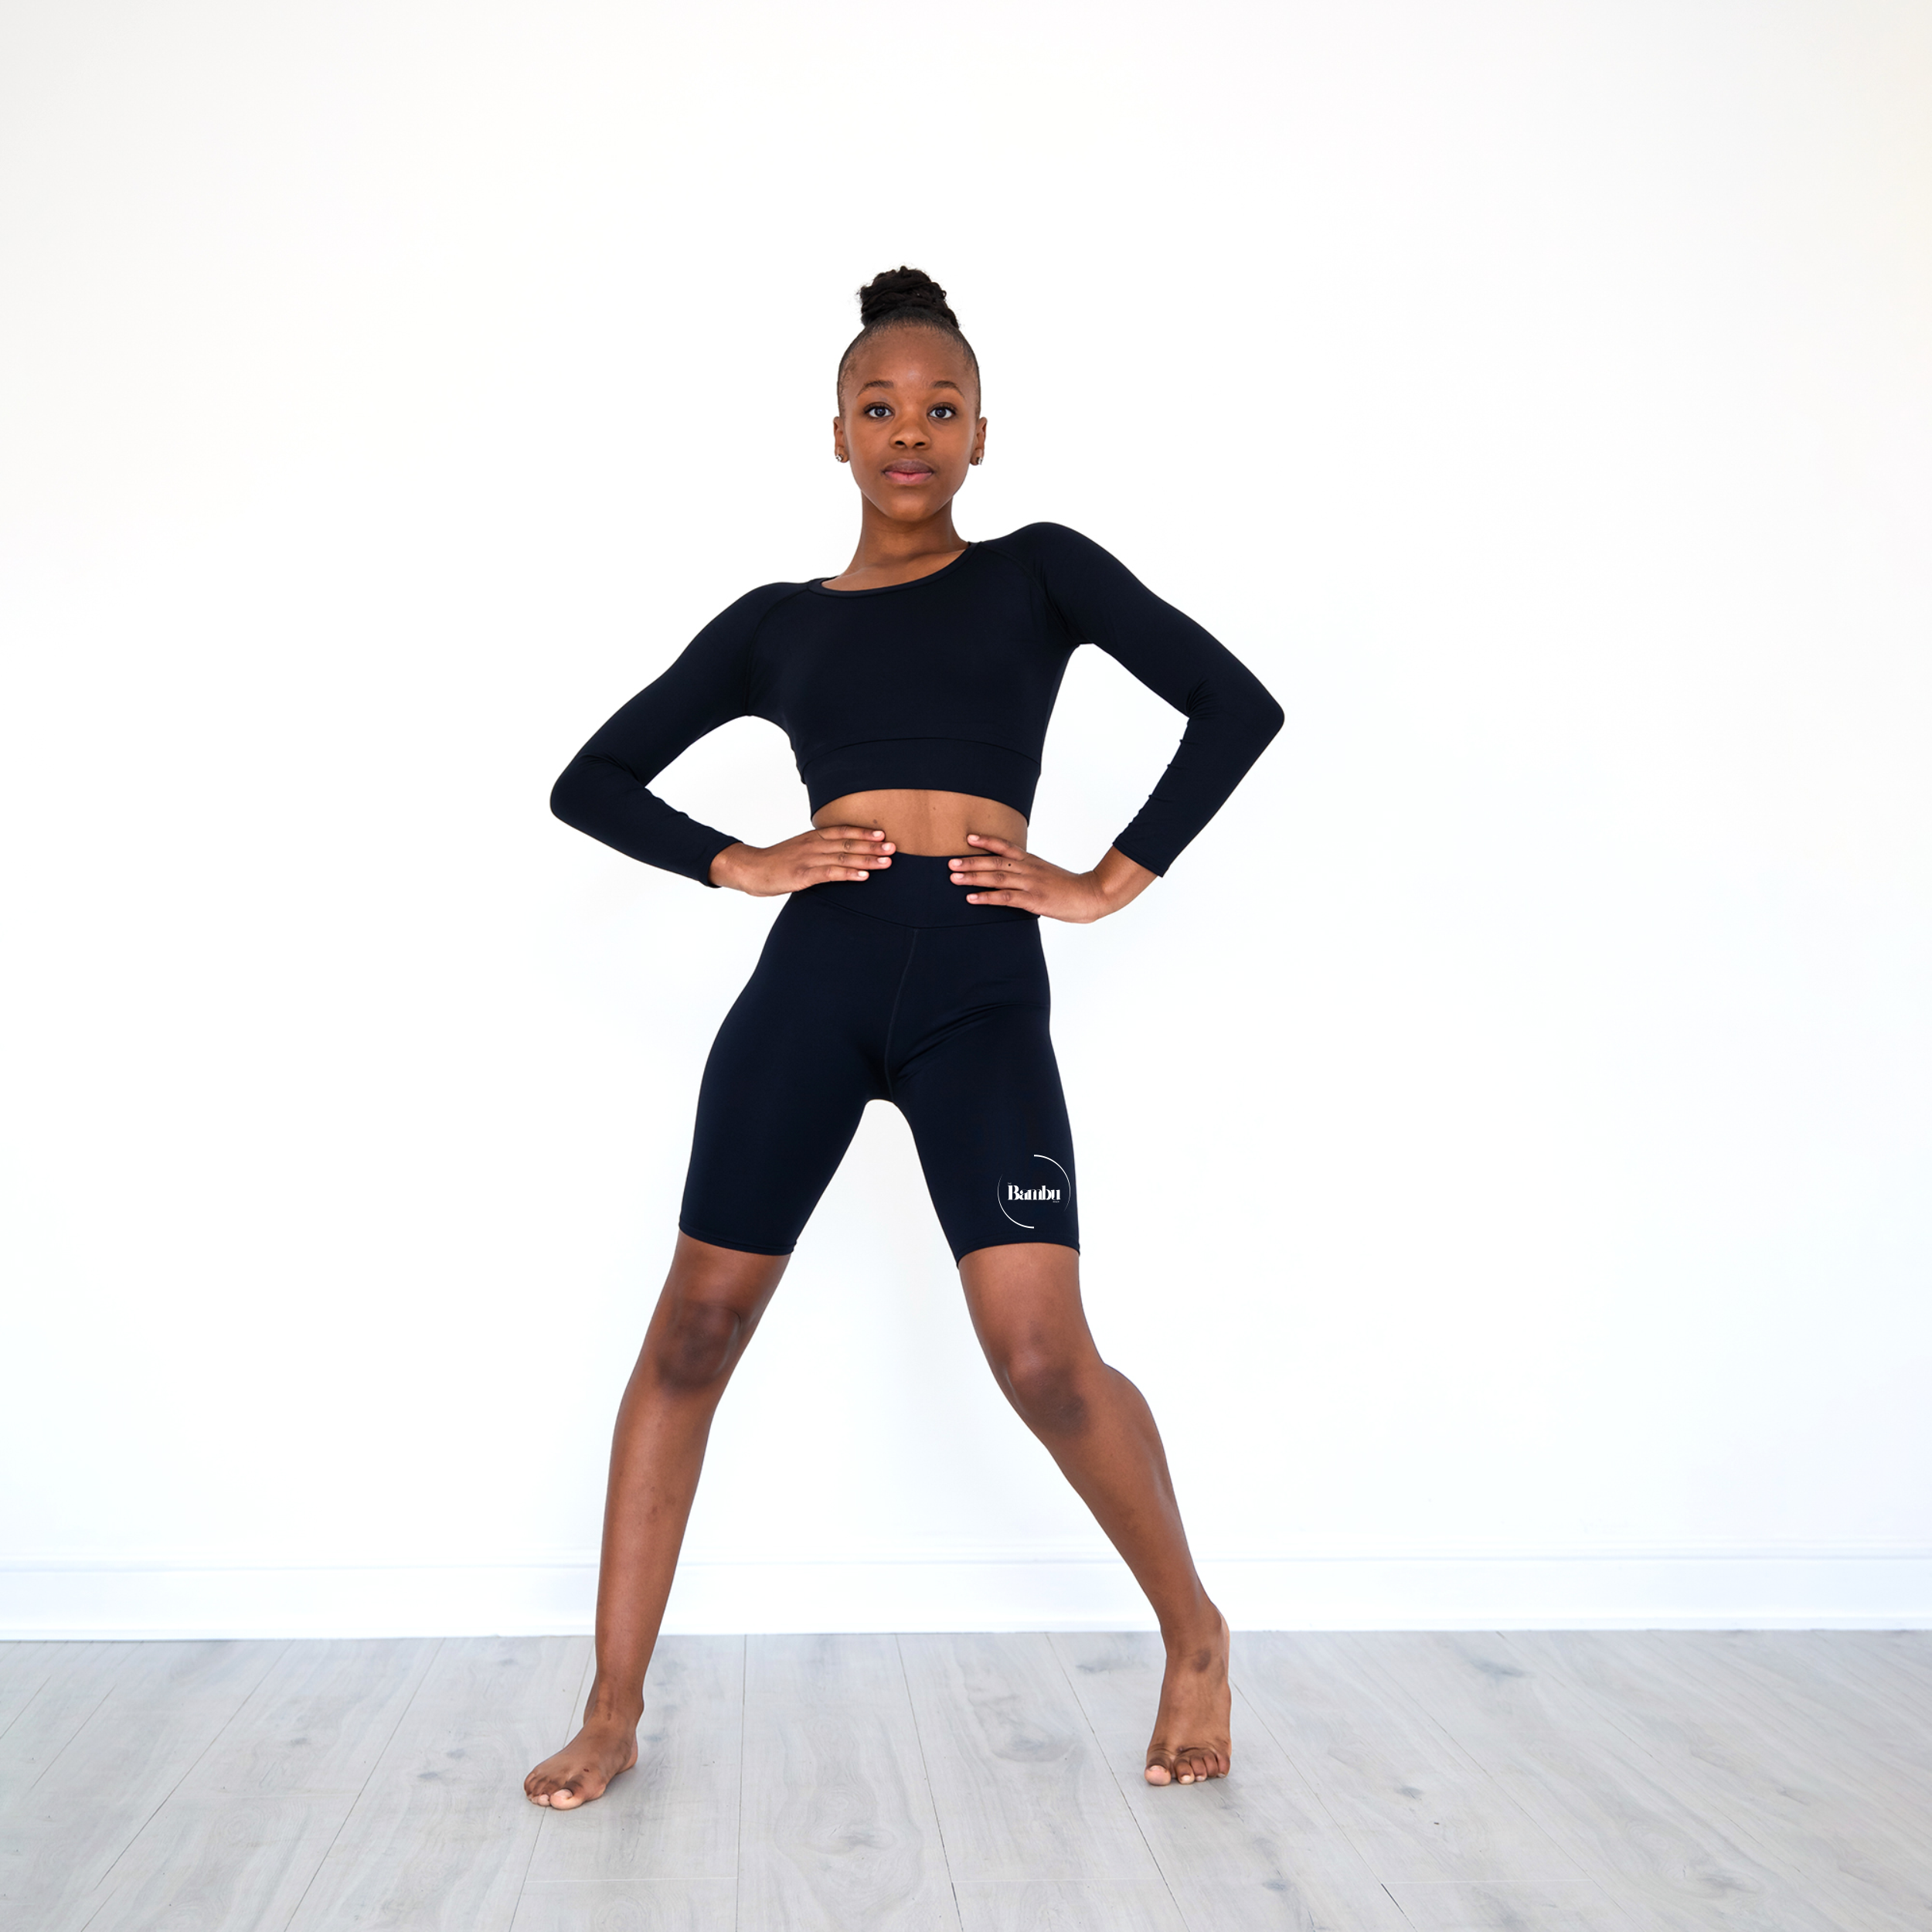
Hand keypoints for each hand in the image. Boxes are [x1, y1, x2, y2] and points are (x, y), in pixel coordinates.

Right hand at [710, 825, 894, 895]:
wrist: (750, 869)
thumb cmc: (775, 862)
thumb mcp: (799, 851)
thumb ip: (818, 851)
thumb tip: (839, 855)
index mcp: (812, 837)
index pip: (842, 831)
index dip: (863, 832)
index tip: (882, 833)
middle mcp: (813, 845)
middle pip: (847, 843)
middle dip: (872, 845)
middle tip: (893, 847)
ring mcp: (808, 859)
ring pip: (843, 857)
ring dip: (867, 859)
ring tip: (886, 862)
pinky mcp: (803, 875)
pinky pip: (830, 873)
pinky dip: (849, 874)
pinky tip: (863, 876)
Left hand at [947, 834, 1155, 922]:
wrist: (1091, 894)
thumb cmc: (1068, 887)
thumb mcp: (1047, 873)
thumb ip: (1029, 872)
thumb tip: (1011, 874)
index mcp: (1032, 861)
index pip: (1006, 847)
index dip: (987, 841)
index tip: (969, 838)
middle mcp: (1028, 869)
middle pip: (995, 861)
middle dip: (971, 861)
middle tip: (950, 862)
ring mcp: (1030, 884)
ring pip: (997, 877)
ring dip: (973, 877)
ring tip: (954, 877)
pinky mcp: (1033, 900)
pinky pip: (1005, 898)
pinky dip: (986, 897)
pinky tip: (972, 898)